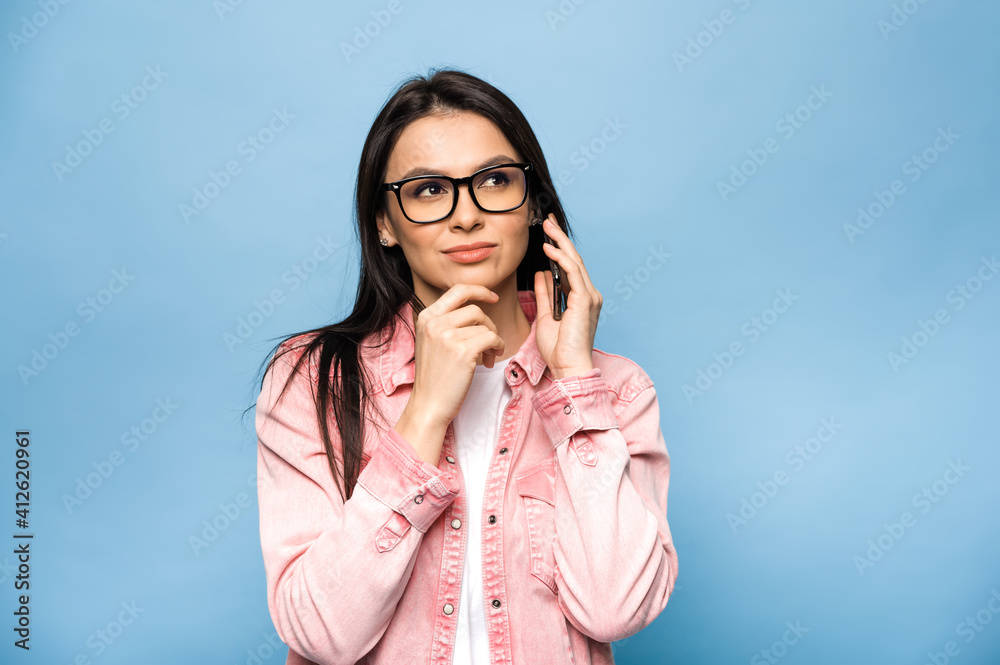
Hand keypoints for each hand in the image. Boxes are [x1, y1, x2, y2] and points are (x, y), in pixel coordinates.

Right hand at [406, 284, 505, 426]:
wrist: (428, 405)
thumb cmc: (434, 376)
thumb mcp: (431, 341)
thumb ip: (446, 322)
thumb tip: (476, 308)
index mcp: (426, 317)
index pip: (458, 290)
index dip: (480, 290)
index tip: (493, 297)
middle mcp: (435, 323)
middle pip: (475, 310)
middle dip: (488, 325)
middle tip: (489, 343)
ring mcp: (448, 336)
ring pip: (485, 326)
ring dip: (493, 341)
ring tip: (487, 356)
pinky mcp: (463, 351)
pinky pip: (491, 339)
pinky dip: (497, 347)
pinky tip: (490, 359)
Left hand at [532, 214, 601, 379]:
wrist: (568, 368)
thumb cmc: (559, 350)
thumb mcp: (547, 316)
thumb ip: (546, 294)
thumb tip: (542, 274)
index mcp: (582, 299)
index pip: (571, 268)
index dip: (560, 248)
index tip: (548, 233)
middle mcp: (589, 294)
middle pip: (574, 260)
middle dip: (560, 238)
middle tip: (548, 220)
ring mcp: (589, 296)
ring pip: (575, 262)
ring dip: (560, 242)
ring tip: (546, 227)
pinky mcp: (585, 300)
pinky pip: (573, 273)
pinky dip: (561, 258)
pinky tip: (549, 249)